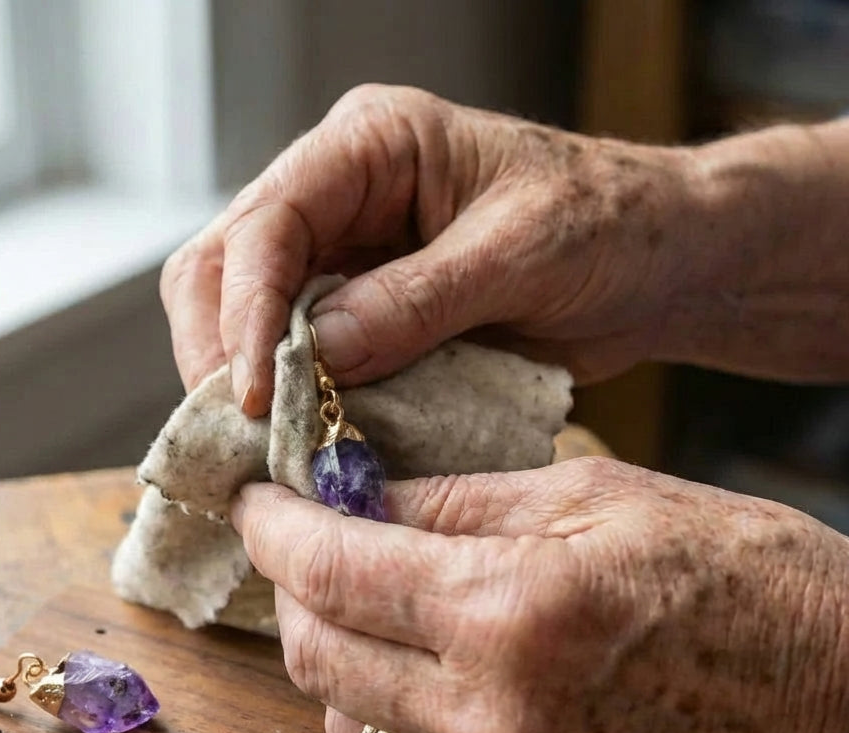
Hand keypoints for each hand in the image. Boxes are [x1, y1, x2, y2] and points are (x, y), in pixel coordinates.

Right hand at [162, 84, 702, 413]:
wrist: (653, 264)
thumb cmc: (607, 225)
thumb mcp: (521, 252)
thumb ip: (418, 300)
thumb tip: (319, 352)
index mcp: (371, 147)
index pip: (268, 221)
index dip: (245, 309)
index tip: (250, 391)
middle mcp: (339, 196)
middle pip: (225, 266)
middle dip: (221, 350)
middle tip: (239, 429)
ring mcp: (345, 258)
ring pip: (245, 316)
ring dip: (245, 382)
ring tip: (264, 444)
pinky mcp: (362, 315)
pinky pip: (298, 358)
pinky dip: (292, 401)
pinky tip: (300, 438)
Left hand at [231, 459, 848, 732]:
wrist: (840, 700)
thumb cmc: (736, 574)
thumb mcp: (592, 497)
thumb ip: (455, 502)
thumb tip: (358, 497)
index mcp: (512, 612)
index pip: (333, 570)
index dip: (276, 530)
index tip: (256, 501)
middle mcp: (495, 718)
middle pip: (317, 657)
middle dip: (292, 591)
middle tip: (303, 543)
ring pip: (350, 724)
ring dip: (334, 656)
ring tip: (362, 602)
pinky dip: (392, 713)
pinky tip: (422, 668)